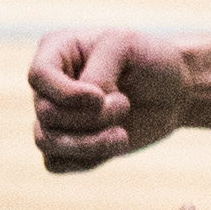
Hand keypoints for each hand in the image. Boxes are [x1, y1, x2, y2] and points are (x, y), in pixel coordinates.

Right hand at [30, 26, 193, 171]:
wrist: (172, 90)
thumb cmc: (148, 58)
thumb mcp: (125, 46)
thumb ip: (99, 73)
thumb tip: (85, 108)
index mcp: (55, 50)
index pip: (38, 75)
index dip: (66, 93)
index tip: (101, 97)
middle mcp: (48, 84)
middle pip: (46, 112)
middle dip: (90, 117)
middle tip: (124, 105)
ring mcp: (55, 115)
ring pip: (46, 141)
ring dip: (88, 144)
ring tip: (122, 136)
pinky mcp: (67, 144)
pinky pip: (55, 163)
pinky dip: (85, 160)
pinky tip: (114, 145)